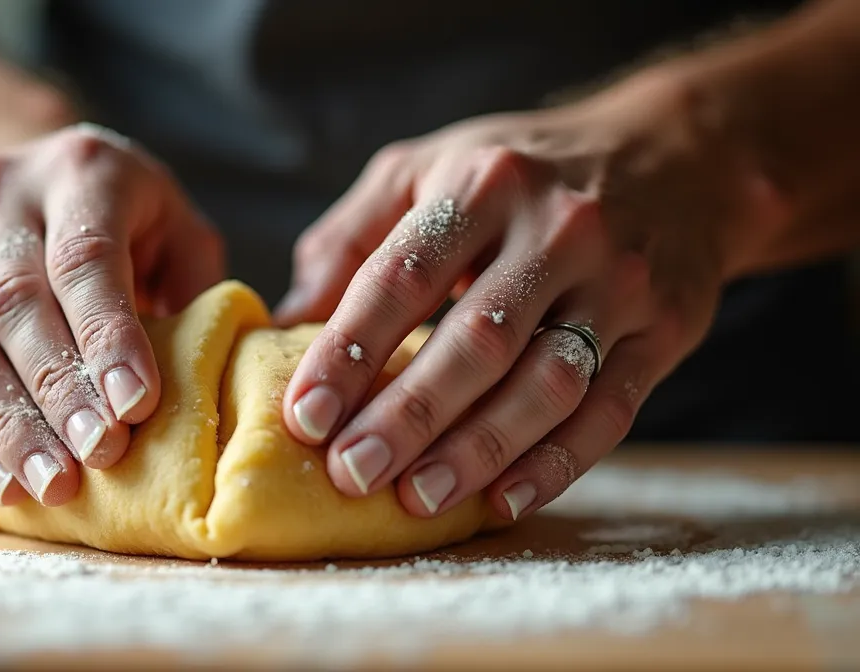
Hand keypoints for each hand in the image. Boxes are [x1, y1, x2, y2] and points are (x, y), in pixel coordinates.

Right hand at [0, 124, 224, 505]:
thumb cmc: (126, 222)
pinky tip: (1, 483)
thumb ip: (193, 289)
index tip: (135, 405)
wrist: (24, 185)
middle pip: (15, 303)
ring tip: (51, 485)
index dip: (108, 334)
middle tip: (100, 457)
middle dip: (59, 391)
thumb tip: (202, 380)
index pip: (84, 256)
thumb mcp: (176, 229)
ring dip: (5, 426)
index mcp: (78, 169)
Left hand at [276, 69, 788, 519]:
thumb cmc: (517, 173)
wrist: (675, 154)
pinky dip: (555, 464)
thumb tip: (281, 323)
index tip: (304, 414)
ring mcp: (620, 281)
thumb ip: (349, 240)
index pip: (401, 275)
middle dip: (408, 414)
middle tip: (351, 471)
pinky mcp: (665, 329)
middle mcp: (557, 229)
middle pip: (476, 338)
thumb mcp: (425, 169)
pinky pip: (609, 411)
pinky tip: (501, 501)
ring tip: (416, 497)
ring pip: (546, 383)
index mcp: (482, 183)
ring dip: (478, 449)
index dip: (348, 350)